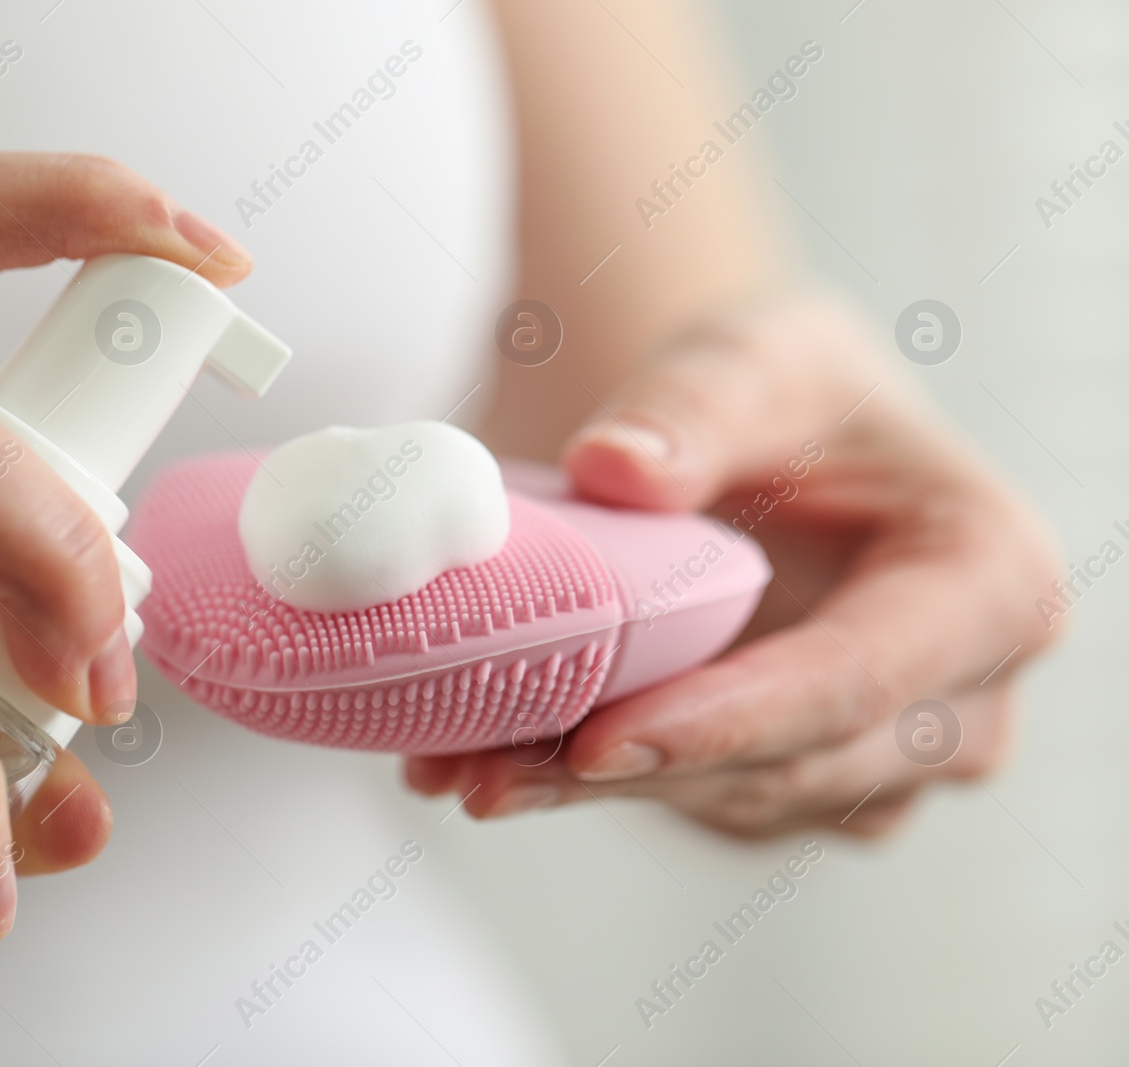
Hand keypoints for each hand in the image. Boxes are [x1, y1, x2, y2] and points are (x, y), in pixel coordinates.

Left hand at [407, 296, 1060, 837]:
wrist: (756, 442)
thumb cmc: (783, 390)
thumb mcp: (755, 355)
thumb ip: (696, 404)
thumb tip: (617, 469)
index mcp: (987, 587)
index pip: (856, 681)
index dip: (726, 720)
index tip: (600, 737)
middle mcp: (955, 702)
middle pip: (785, 767)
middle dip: (629, 773)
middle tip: (486, 768)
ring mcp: (874, 760)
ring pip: (724, 803)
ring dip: (586, 792)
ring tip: (457, 761)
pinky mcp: (788, 784)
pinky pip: (688, 805)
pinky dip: (581, 784)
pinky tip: (479, 757)